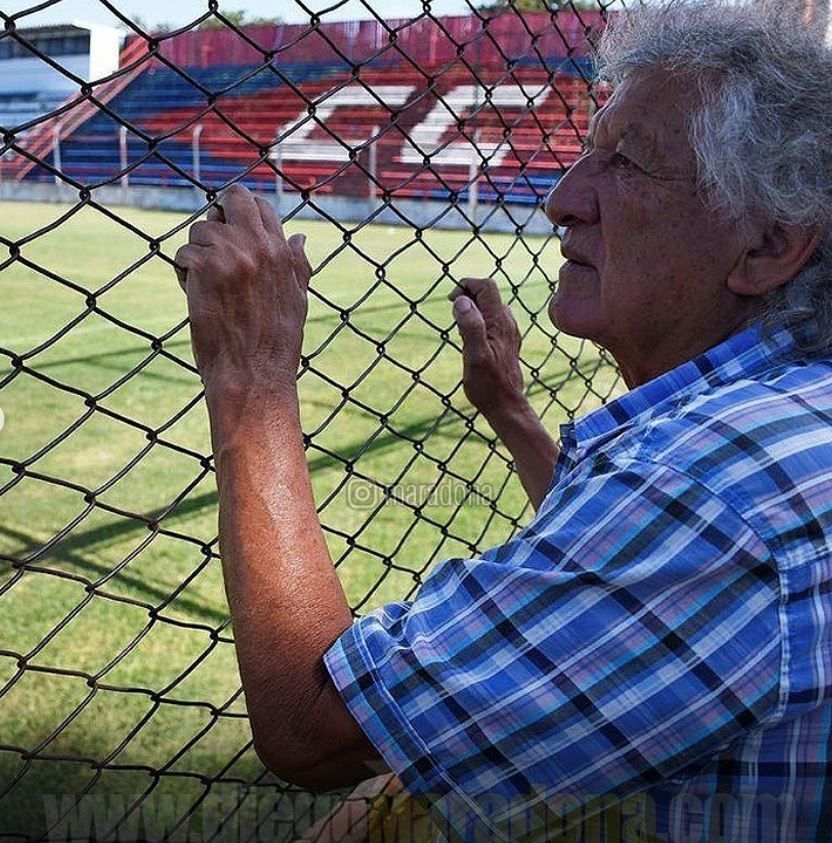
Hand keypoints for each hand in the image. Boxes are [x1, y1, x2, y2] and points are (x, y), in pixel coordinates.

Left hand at [174, 184, 311, 396]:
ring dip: (197, 254)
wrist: (254, 376)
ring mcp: (233, 254)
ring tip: (205, 285)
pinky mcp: (206, 268)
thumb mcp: (296, 301)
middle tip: (211, 247)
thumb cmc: (274, 346)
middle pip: (232, 199)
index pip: (261, 206)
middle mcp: (259, 246)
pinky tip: (195, 296)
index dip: (241, 214)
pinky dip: (183, 273)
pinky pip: (183, 254)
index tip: (231, 235)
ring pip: (200, 230)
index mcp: (282, 253)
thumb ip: (297, 265)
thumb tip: (299, 237)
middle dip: (217, 217)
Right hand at [449, 277, 524, 418]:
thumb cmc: (488, 385)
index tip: (451, 300)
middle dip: (467, 296)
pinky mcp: (506, 341)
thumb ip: (470, 327)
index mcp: (500, 322)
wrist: (506, 406)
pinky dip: (478, 320)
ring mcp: (508, 332)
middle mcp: (507, 323)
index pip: (486, 286)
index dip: (467, 285)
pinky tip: (469, 339)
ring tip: (459, 328)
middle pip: (488, 294)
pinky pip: (492, 320)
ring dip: (471, 309)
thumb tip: (462, 301)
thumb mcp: (474, 356)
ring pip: (489, 307)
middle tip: (453, 314)